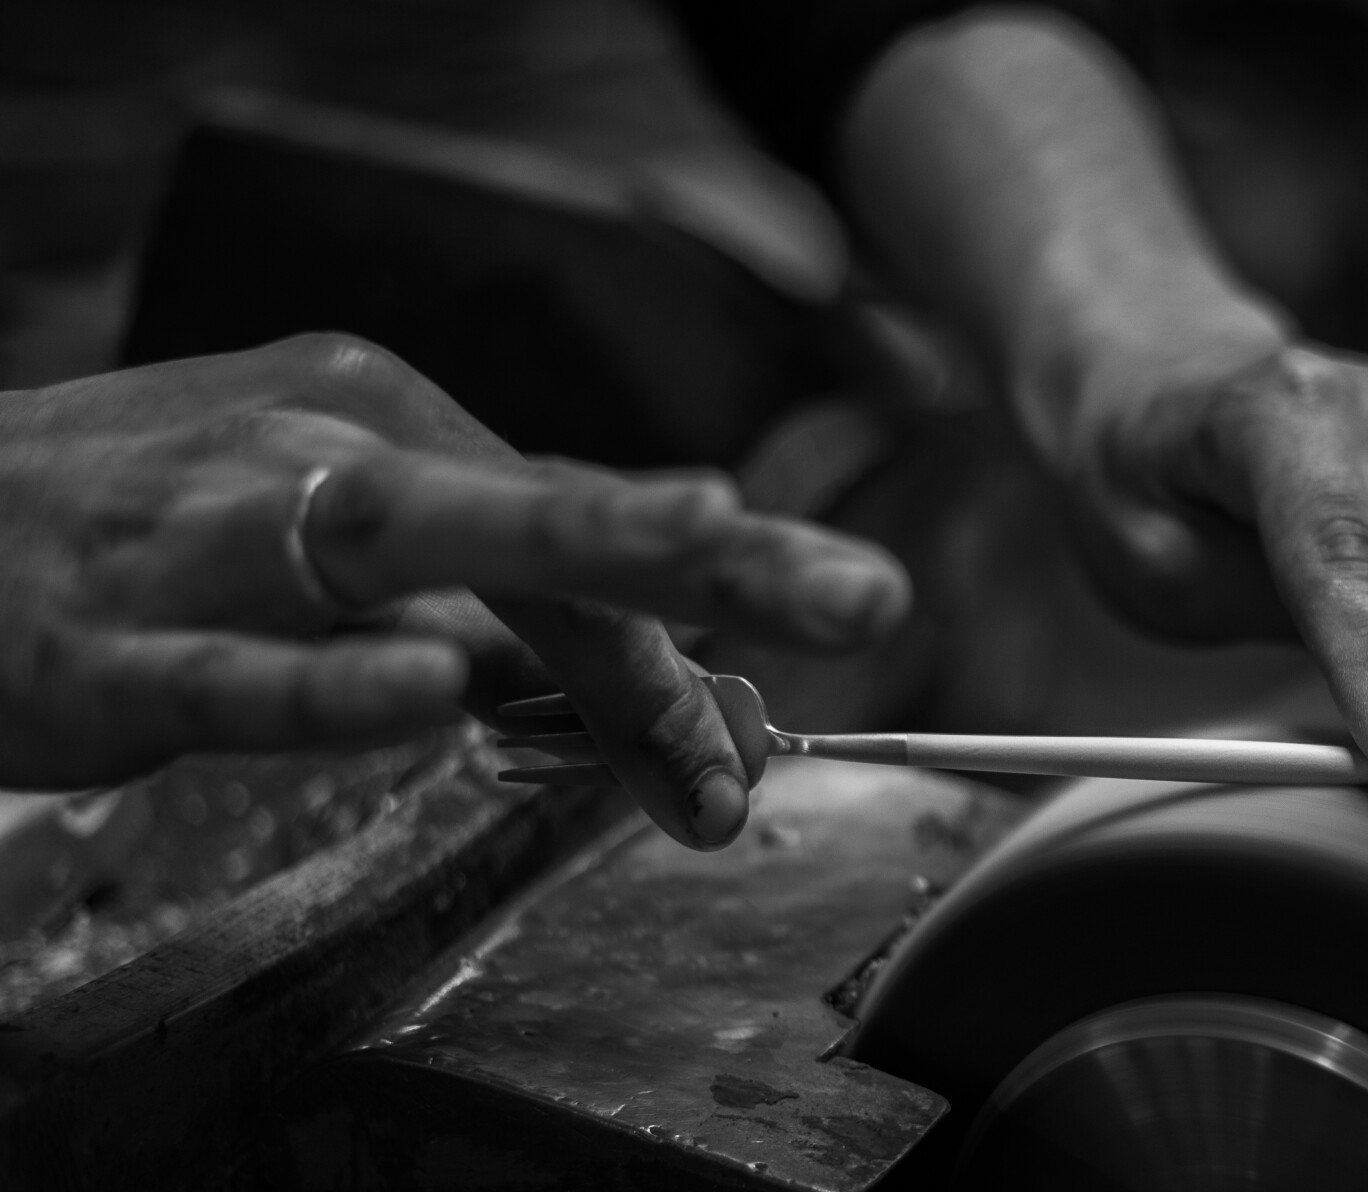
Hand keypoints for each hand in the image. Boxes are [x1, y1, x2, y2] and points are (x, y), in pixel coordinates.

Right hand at [0, 334, 909, 847]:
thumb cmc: (145, 536)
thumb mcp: (326, 543)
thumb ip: (479, 609)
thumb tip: (639, 683)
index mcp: (385, 426)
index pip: (580, 526)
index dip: (703, 620)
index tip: (792, 709)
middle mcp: (319, 454)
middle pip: (541, 501)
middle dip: (714, 550)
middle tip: (861, 598)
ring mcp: (211, 536)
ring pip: (408, 538)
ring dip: (572, 555)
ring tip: (710, 543)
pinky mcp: (108, 640)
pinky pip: (233, 665)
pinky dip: (331, 677)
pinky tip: (426, 686)